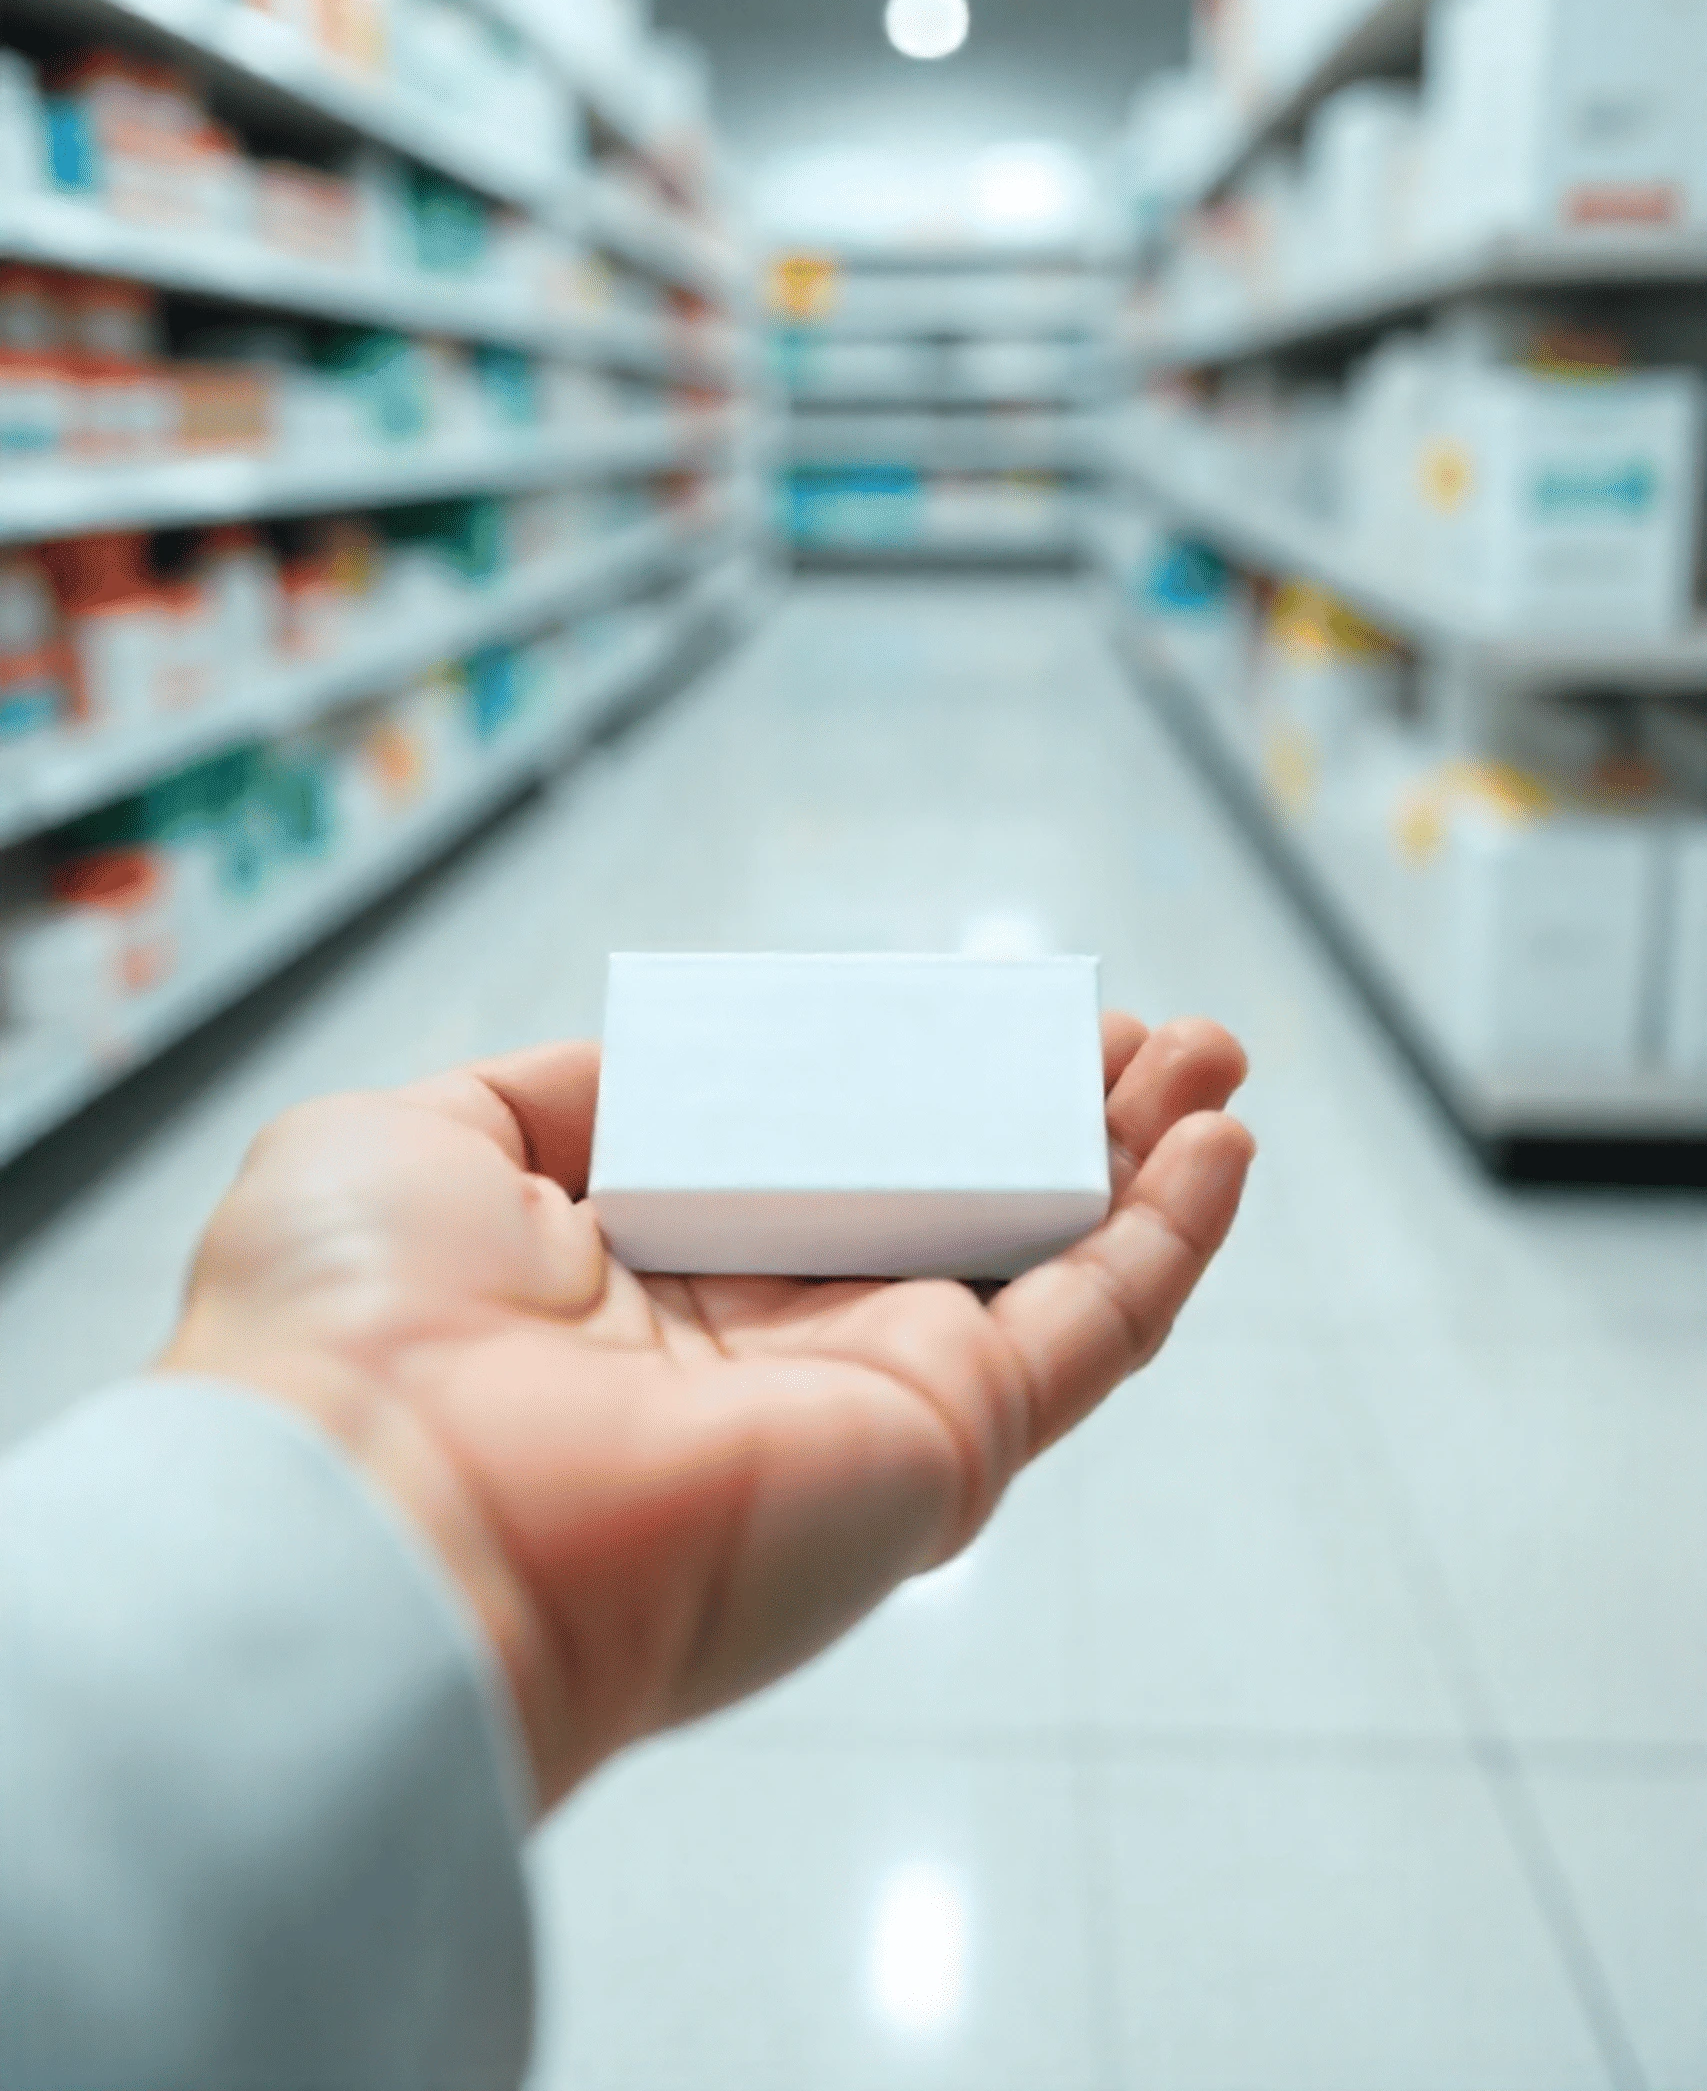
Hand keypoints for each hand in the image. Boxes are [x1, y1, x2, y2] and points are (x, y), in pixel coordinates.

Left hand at [162, 1011, 1251, 1808]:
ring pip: (1044, 1256)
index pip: (811, 1163)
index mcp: (643, 1278)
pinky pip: (1091, 1332)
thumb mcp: (415, 1143)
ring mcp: (862, 1400)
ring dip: (1139, 1153)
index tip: (968, 1006)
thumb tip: (651, 1060)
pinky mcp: (941, 1447)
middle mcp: (763, 1346)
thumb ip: (548, 1097)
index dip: (902, 1081)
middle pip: (950, 1204)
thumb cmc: (348, 1334)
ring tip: (1217, 1057)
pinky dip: (1171, 1241)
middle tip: (1142, 1030)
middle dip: (1049, 1109)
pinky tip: (1225, 1150)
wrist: (375, 1521)